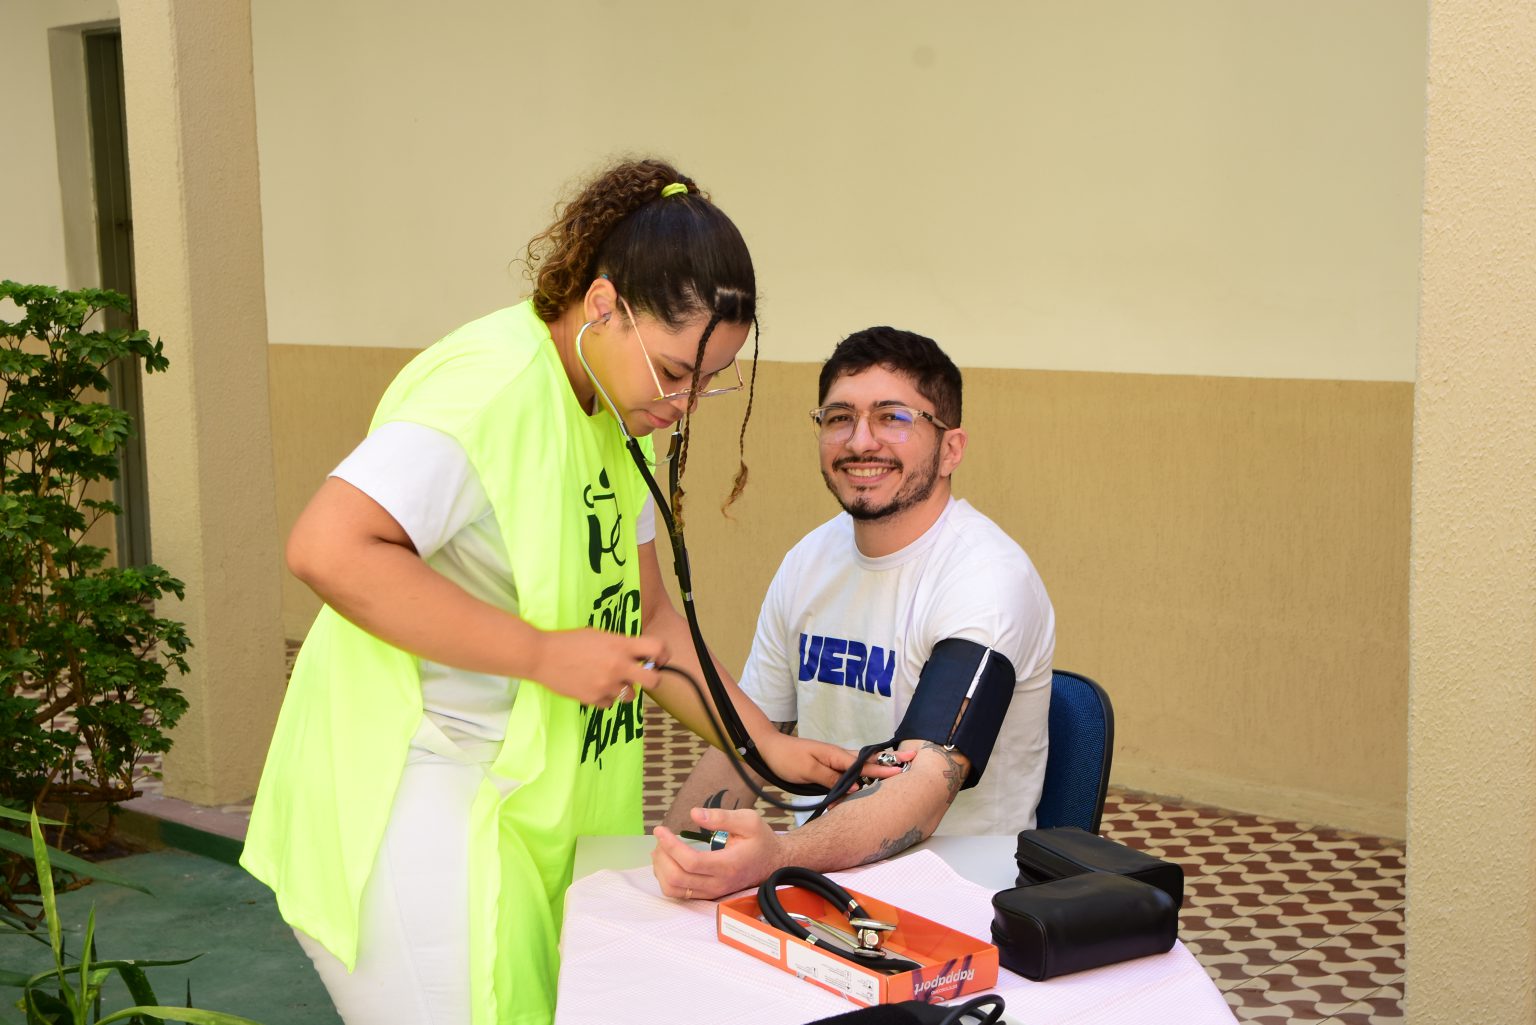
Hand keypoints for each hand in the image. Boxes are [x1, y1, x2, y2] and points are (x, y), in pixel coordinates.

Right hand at [527, 628, 667, 706]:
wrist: (542, 656)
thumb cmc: (569, 641)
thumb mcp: (600, 635)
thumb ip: (621, 645)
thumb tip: (638, 654)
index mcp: (621, 645)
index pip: (658, 649)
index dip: (663, 654)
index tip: (658, 658)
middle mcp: (618, 666)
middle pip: (653, 680)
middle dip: (651, 678)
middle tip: (641, 675)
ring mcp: (606, 684)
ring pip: (631, 695)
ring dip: (624, 689)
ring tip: (608, 679)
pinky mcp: (594, 699)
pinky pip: (610, 703)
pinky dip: (605, 697)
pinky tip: (592, 686)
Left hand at [652, 807, 782, 900]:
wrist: (774, 863)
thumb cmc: (761, 840)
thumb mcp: (748, 820)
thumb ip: (722, 817)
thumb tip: (694, 813)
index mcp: (727, 865)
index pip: (690, 862)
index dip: (670, 845)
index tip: (660, 829)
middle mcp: (718, 884)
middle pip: (677, 878)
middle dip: (662, 856)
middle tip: (661, 837)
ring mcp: (712, 892)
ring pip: (674, 889)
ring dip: (661, 869)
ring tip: (661, 848)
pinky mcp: (707, 895)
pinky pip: (678, 893)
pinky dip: (666, 878)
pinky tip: (667, 861)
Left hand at [756, 732, 914, 788]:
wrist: (768, 749)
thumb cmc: (786, 759)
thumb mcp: (807, 771)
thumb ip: (831, 779)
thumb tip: (855, 788)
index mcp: (836, 756)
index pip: (865, 765)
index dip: (884, 770)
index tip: (902, 771)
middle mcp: (838, 756)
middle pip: (869, 760)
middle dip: (891, 760)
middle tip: (913, 757)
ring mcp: (834, 760)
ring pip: (861, 764)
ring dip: (880, 766)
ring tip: (899, 768)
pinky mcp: (828, 766)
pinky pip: (850, 770)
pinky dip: (864, 772)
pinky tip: (869, 779)